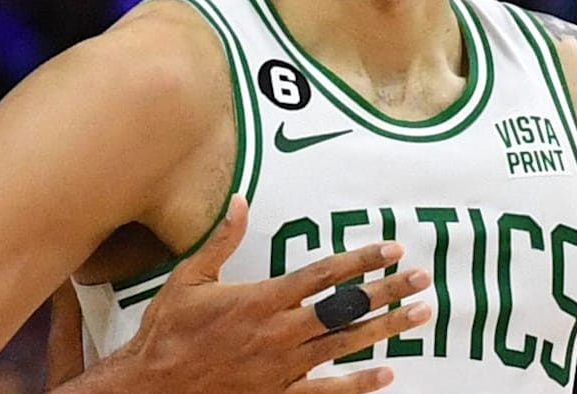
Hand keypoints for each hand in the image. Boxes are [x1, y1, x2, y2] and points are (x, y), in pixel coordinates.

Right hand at [119, 195, 430, 392]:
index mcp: (260, 298)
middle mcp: (280, 330)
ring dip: (386, 329)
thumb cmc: (168, 330)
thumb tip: (240, 201)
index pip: (322, 274)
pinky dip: (358, 385)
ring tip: (419, 316)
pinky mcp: (279, 393)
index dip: (360, 260)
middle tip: (422, 279)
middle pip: (345, 307)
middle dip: (387, 290)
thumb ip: (221, 240)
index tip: (391, 249)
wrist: (155, 384)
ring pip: (346, 345)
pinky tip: (386, 375)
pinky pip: (327, 391)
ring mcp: (283, 365)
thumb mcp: (189, 278)